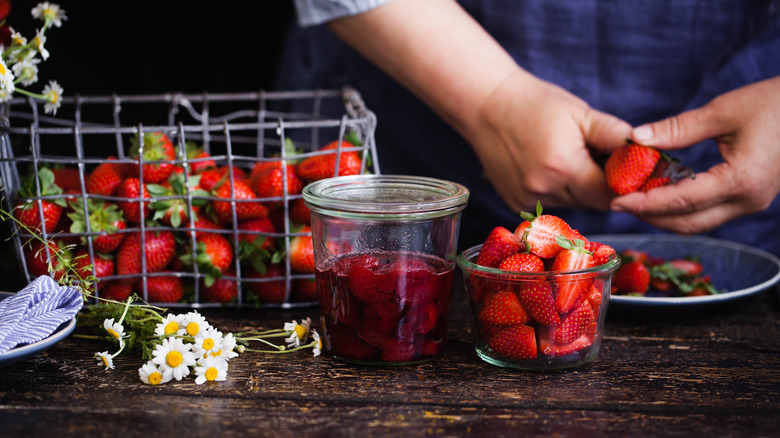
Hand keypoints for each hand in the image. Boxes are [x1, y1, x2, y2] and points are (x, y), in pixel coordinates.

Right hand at [471, 72, 631, 210]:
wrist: (486, 105)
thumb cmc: (535, 104)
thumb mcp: (581, 113)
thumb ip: (616, 136)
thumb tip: (649, 154)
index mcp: (563, 166)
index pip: (611, 192)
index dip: (623, 182)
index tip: (627, 168)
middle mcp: (543, 189)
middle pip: (592, 202)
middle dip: (602, 184)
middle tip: (596, 157)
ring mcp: (526, 199)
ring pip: (572, 204)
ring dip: (578, 188)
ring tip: (568, 157)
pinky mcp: (515, 202)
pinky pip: (549, 204)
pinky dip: (556, 190)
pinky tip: (546, 166)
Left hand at [611, 76, 779, 232]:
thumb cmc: (775, 103)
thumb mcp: (722, 111)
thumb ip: (677, 129)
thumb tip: (636, 137)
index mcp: (741, 181)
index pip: (681, 202)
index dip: (644, 204)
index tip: (616, 201)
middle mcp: (747, 201)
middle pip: (687, 223)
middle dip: (650, 215)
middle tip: (619, 201)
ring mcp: (752, 203)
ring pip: (698, 222)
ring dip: (664, 214)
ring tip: (635, 197)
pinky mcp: (751, 197)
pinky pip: (709, 212)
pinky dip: (682, 207)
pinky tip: (661, 191)